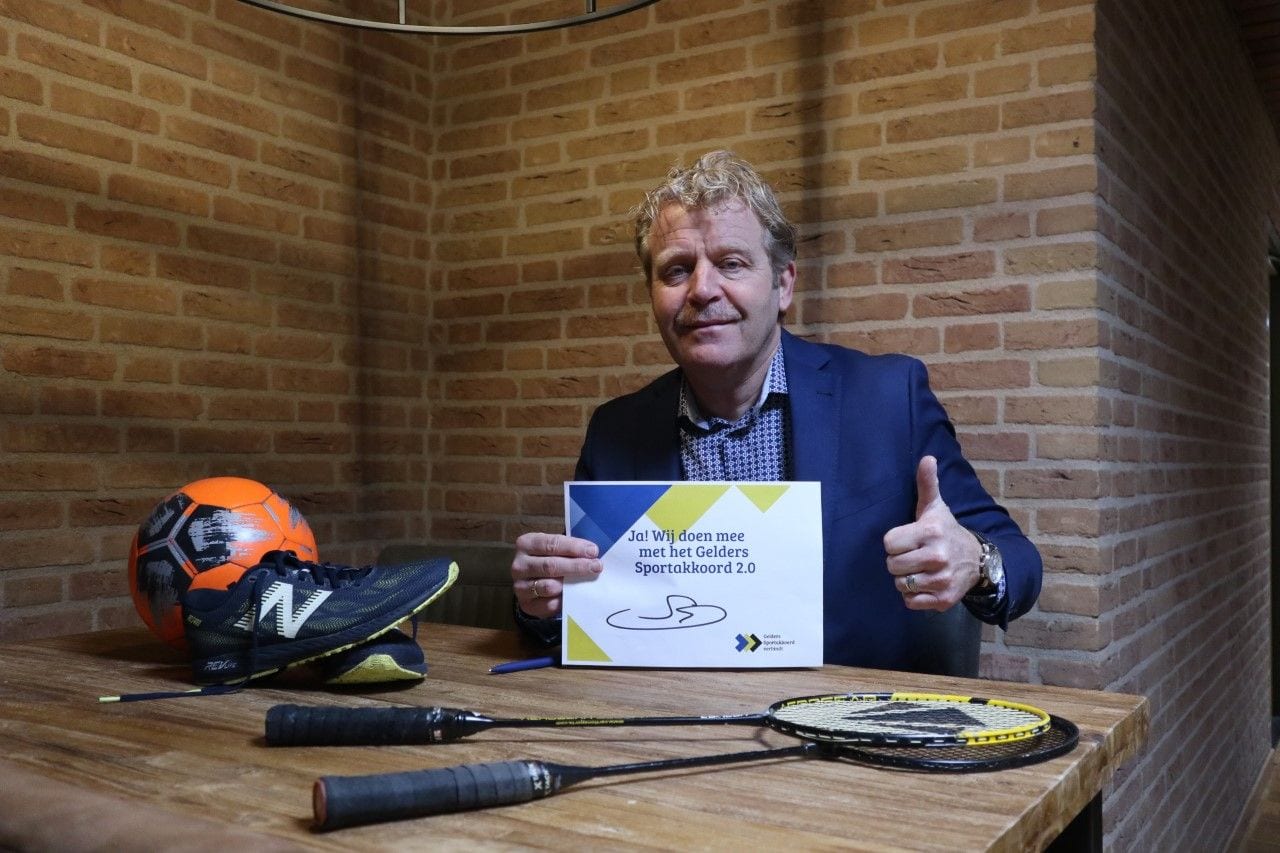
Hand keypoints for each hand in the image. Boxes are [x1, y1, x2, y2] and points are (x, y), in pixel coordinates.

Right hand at [511, 532, 602, 617]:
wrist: (532, 583)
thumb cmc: (548, 559)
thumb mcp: (555, 549)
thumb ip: (569, 549)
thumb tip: (592, 553)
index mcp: (526, 544)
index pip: (552, 544)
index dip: (574, 547)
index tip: (593, 551)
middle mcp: (519, 564)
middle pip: (551, 565)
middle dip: (577, 566)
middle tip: (596, 566)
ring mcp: (520, 586)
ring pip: (549, 586)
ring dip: (571, 584)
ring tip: (587, 581)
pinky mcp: (526, 604)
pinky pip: (549, 604)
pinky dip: (564, 600)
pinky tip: (575, 596)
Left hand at [882, 456, 981, 611]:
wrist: (978, 561)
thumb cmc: (947, 531)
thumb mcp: (935, 507)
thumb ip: (927, 484)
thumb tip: (927, 458)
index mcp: (930, 532)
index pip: (889, 543)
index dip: (895, 542)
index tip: (908, 539)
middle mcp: (937, 557)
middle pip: (891, 565)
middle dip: (899, 561)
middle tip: (913, 555)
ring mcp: (941, 580)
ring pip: (900, 584)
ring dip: (905, 579)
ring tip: (920, 569)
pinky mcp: (944, 600)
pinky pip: (910, 602)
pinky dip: (913, 596)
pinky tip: (925, 583)